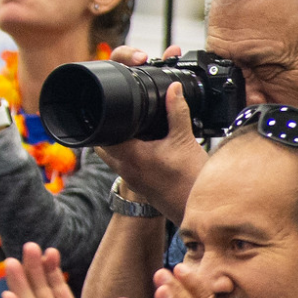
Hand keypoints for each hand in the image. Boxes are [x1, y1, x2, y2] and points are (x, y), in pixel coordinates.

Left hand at [95, 80, 207, 220]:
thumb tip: (173, 90)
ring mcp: (130, 178)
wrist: (196, 208)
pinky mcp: (138, 184)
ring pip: (112, 155)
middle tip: (121, 115)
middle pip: (102, 146)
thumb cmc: (190, 180)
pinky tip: (146, 145)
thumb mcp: (185, 139)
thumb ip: (177, 111)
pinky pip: (124, 163)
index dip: (103, 116)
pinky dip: (129, 152)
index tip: (111, 106)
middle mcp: (125, 169)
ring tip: (135, 129)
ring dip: (117, 141)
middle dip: (108, 128)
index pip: (102, 133)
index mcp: (131, 156)